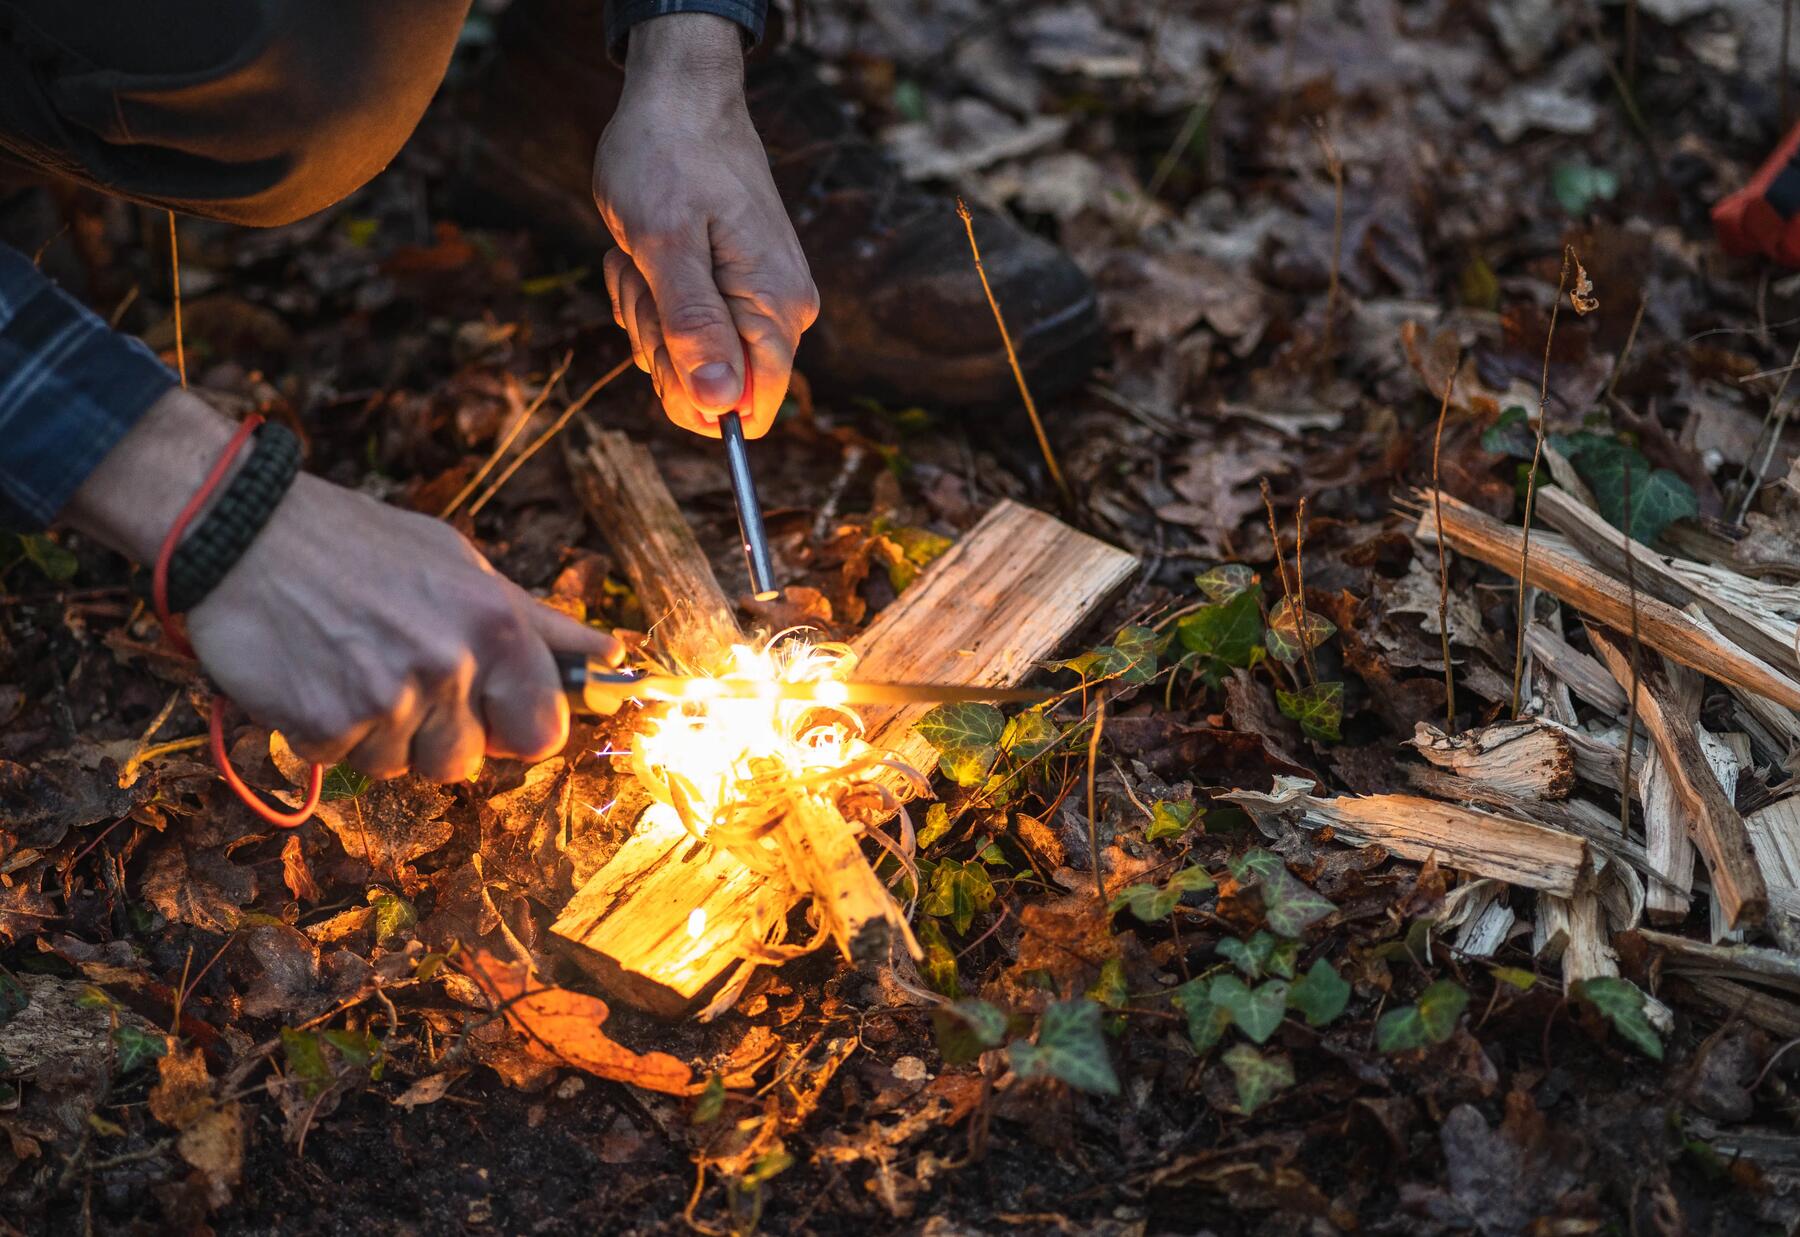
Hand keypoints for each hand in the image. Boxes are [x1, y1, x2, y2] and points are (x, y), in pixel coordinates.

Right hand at [64, 390, 621, 780]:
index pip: (543, 731)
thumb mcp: (464, 567)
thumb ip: (541, 624)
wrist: (242, 531)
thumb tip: (616, 657)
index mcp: (497, 625)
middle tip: (403, 676)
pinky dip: (326, 731)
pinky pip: (343, 761)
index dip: (515, 727)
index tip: (490, 709)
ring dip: (379, 735)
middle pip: (467, 762)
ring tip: (353, 664)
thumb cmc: (362, 546)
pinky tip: (314, 675)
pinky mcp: (324, 725)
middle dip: (439, 735)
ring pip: (402, 767)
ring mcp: (387, 699)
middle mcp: (450, 664)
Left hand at [594, 13, 817, 438]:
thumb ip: (693, 328)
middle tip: (645, 276)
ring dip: (648, 313)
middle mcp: (782, 311)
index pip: (750, 409)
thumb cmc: (667, 157)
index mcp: (777, 307)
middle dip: (660, 341)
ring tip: (645, 254)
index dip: (693, 398)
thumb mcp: (663, 245)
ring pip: (690, 358)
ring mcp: (760, 299)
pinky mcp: (736, 287)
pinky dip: (651, 296)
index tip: (659, 339)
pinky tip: (647, 252)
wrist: (678, 96)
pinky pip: (684, 327)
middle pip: (713, 388)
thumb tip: (719, 406)